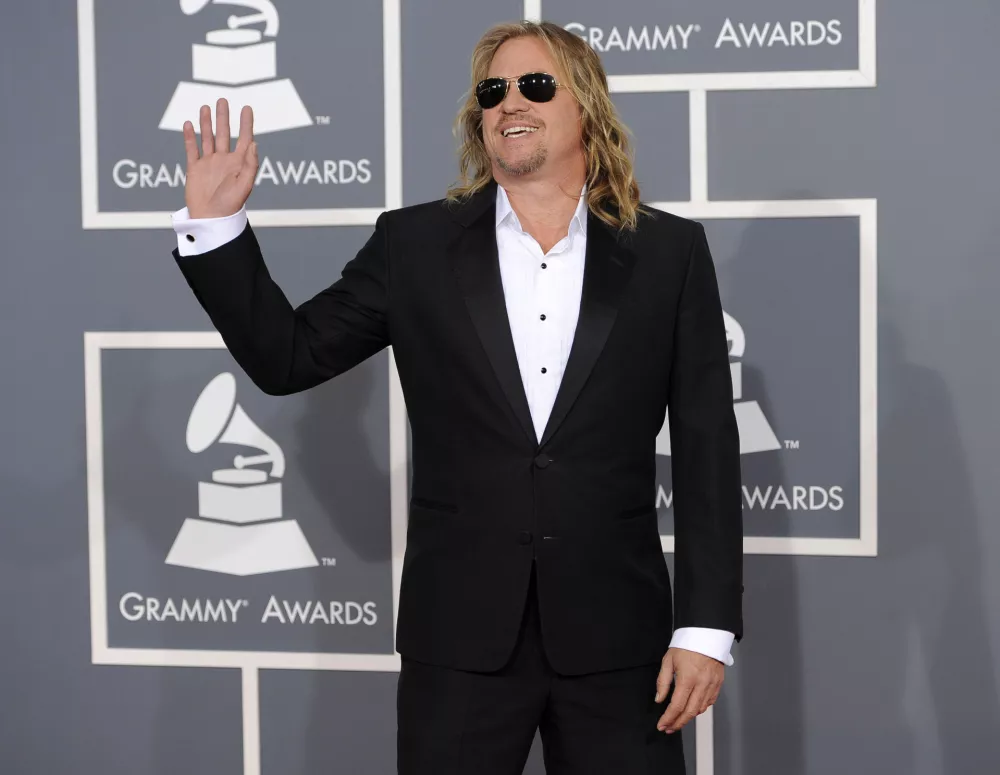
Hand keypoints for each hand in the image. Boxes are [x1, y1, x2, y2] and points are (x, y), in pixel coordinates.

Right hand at [183, 98, 257, 218]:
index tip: (247, 109)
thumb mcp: (245, 185)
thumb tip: (253, 143)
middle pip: (224, 134)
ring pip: (207, 138)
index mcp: (239, 164)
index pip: (244, 139)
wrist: (210, 218)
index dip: (246, 124)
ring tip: (206, 107)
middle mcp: (224, 161)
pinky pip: (192, 149)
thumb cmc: (230, 206)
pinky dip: (189, 137)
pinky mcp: (195, 168)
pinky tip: (189, 124)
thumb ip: (250, 164)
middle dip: (224, 117)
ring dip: (207, 123)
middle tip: (223, 100)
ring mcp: (209, 163)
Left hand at [654, 647, 724, 733]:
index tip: (662, 725)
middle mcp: (701, 684)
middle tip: (669, 728)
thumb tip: (659, 699)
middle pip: (690, 712)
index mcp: (688, 678)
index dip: (668, 718)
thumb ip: (663, 682)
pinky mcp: (718, 684)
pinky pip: (709, 702)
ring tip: (678, 721)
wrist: (706, 635)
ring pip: (700, 710)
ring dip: (688, 718)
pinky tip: (692, 710)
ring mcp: (712, 685)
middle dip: (678, 723)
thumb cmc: (686, 645)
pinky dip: (700, 709)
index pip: (677, 705)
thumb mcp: (668, 660)